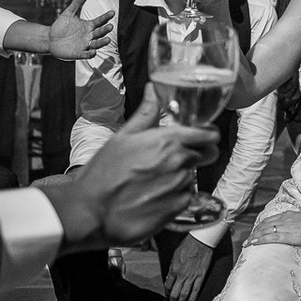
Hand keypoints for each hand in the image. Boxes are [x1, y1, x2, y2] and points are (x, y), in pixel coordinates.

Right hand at [41, 83, 219, 252]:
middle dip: (196, 154)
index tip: (206, 137)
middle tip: (174, 160)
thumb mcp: (123, 137)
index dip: (209, 135)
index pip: (208, 135)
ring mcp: (181, 186)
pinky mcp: (178, 208)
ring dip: (180, 177)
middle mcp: (180, 162)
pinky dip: (174, 197)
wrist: (91, 211)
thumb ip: (146, 113)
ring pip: (193, 176)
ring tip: (152, 181)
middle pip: (206, 154)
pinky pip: (185, 198)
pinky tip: (153, 197)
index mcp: (168, 140)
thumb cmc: (104, 173)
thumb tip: (153, 89)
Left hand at [48, 0, 113, 59]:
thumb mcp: (68, 13)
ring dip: (102, 42)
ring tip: (108, 40)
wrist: (50, 39)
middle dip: (105, 30)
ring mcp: (85, 45)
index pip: (99, 21)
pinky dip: (90, 54)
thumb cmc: (61, 26)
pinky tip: (93, 51)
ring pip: (96, 44)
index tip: (112, 12)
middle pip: (99, 33)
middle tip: (110, 26)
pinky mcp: (79, 53)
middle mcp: (89, 35)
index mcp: (88, 26)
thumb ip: (77, 2)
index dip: (105, 17)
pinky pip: (86, 54)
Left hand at [165, 235, 214, 300]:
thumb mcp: (175, 255)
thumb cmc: (187, 245)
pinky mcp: (201, 276)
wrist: (200, 241)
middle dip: (172, 300)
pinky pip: (196, 289)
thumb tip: (170, 275)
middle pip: (175, 292)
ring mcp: (192, 277)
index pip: (167, 285)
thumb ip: (172, 266)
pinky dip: (193, 297)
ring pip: (185, 293)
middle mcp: (181, 275)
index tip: (167, 295)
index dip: (166, 292)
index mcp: (174, 269)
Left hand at [244, 211, 300, 250]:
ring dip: (254, 236)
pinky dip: (260, 239)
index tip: (256, 233)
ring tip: (247, 243)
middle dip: (255, 232)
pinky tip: (253, 243)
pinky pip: (271, 237)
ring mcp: (288, 226)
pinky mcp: (290, 235)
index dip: (262, 226)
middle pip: (265, 224)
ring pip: (265, 229)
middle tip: (248, 240)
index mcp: (292, 215)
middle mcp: (287, 219)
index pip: (272, 219)